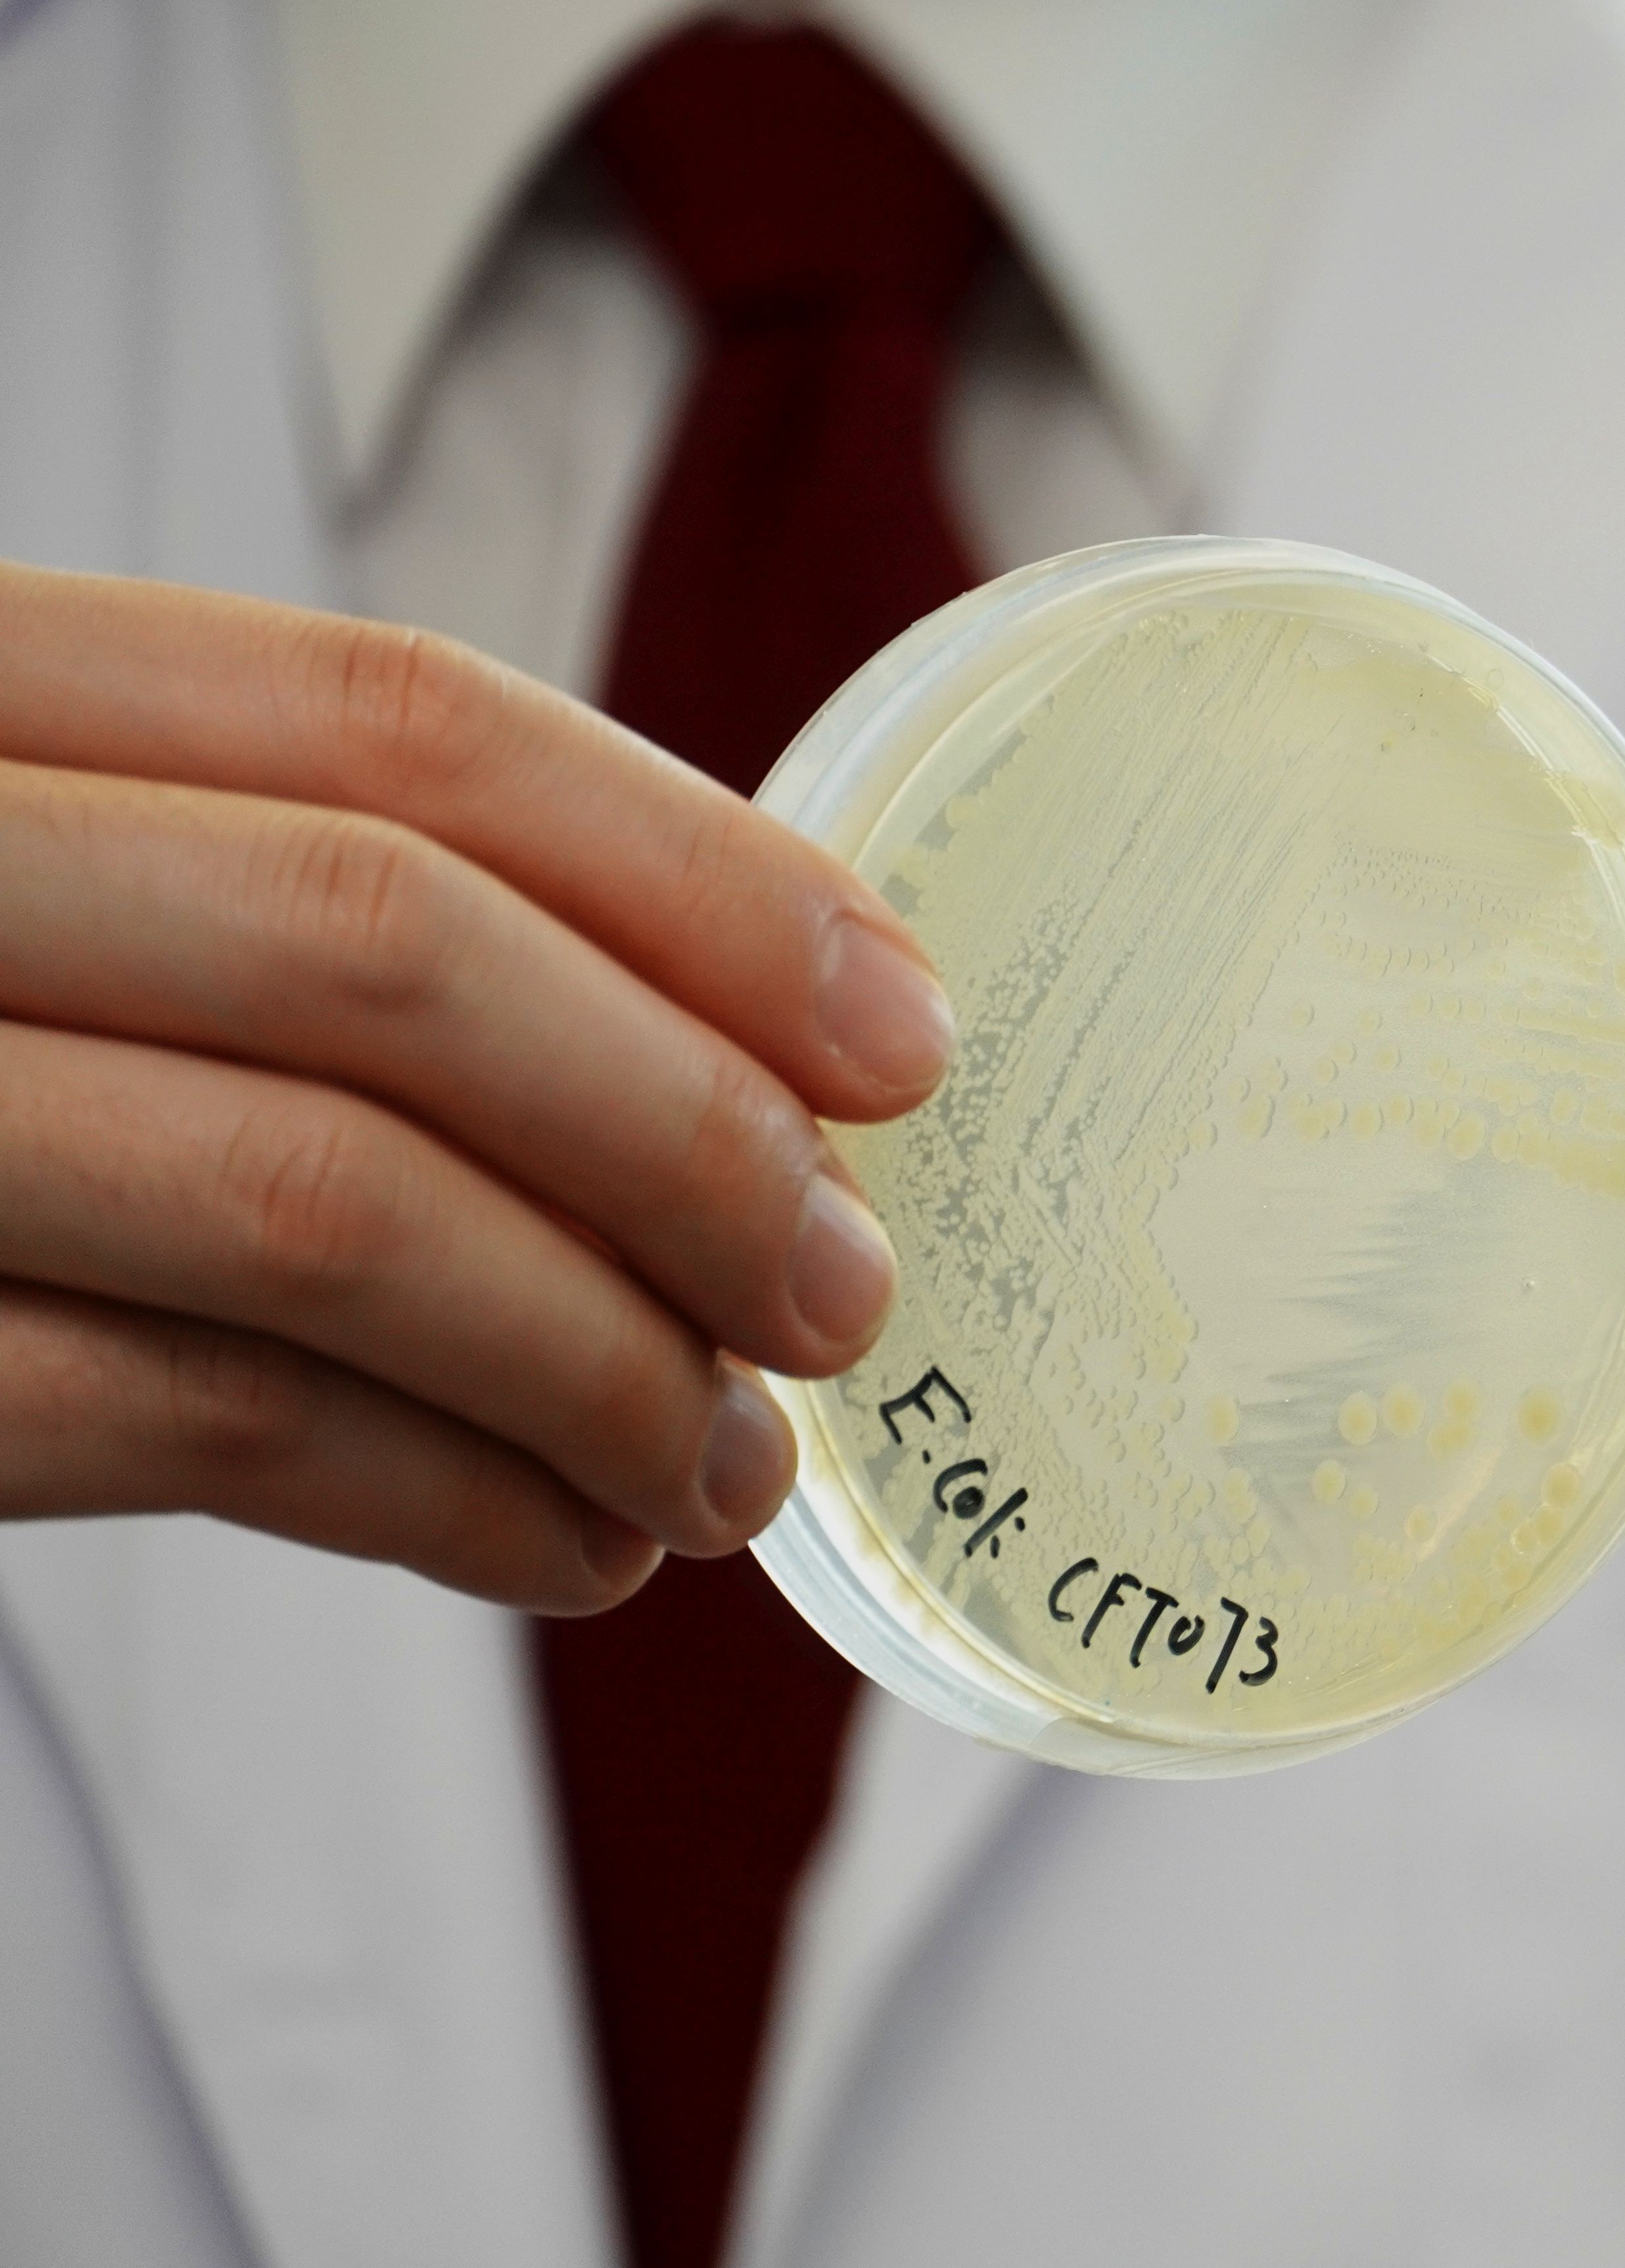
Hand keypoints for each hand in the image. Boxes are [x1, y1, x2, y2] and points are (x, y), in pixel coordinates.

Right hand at [0, 560, 952, 1607]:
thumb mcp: (62, 896)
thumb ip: (289, 908)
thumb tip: (736, 1042)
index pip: (397, 724)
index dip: (696, 876)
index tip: (897, 1032)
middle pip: (391, 953)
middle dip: (681, 1136)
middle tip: (842, 1292)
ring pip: (321, 1203)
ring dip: (599, 1360)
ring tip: (729, 1465)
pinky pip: (200, 1421)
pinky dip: (444, 1499)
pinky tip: (560, 1544)